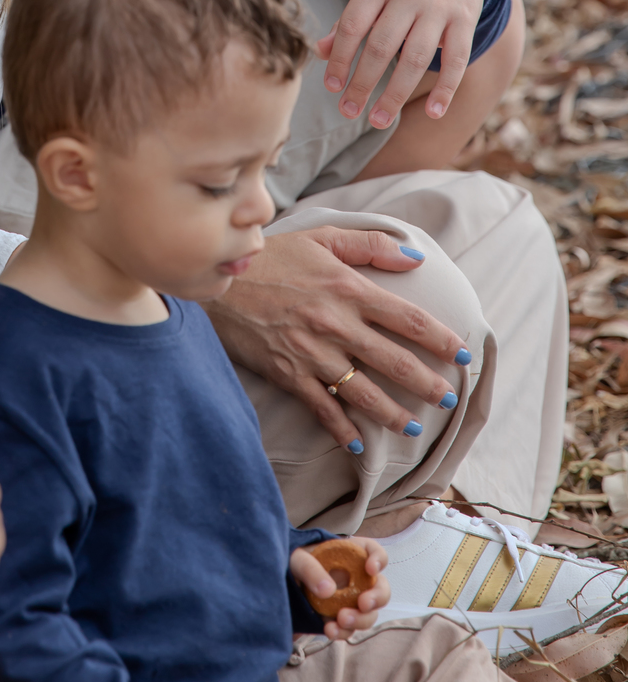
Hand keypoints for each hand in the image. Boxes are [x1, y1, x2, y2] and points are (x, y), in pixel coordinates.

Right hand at [204, 228, 467, 449]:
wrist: (218, 280)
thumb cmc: (271, 256)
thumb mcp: (321, 237)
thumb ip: (370, 246)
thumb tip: (415, 258)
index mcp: (347, 288)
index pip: (408, 318)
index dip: (440, 339)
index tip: (463, 353)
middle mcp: (335, 324)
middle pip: (394, 360)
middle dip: (427, 382)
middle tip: (448, 397)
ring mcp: (312, 352)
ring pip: (364, 392)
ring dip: (394, 413)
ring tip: (413, 426)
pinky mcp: (288, 373)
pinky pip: (323, 408)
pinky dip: (342, 430)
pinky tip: (358, 445)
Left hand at [289, 539, 388, 638]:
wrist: (281, 583)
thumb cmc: (292, 562)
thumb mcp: (296, 558)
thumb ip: (310, 568)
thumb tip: (328, 590)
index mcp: (351, 554)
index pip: (374, 552)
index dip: (378, 559)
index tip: (370, 569)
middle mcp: (357, 578)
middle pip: (380, 588)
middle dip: (376, 598)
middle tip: (363, 604)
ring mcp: (351, 600)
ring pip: (369, 613)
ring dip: (360, 619)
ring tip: (341, 620)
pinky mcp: (341, 618)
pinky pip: (350, 629)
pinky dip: (343, 632)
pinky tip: (330, 630)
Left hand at [317, 0, 485, 129]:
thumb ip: (349, 20)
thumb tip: (319, 51)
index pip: (353, 25)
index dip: (340, 58)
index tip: (331, 86)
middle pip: (382, 46)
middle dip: (362, 83)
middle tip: (348, 111)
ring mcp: (439, 8)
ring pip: (416, 58)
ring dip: (395, 94)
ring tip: (377, 120)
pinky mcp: (465, 20)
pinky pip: (457, 59)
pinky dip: (446, 89)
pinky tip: (433, 113)